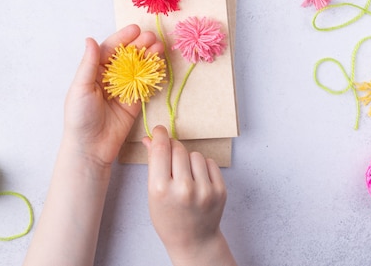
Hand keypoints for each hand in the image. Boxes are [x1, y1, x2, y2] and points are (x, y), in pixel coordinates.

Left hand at [63, 24, 162, 168]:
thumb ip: (88, 63)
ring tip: (159, 47)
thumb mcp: (81, 87)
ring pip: (138, 68)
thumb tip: (90, 39)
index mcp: (94, 71)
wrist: (91, 147)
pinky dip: (153, 74)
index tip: (135, 29)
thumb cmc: (79, 117)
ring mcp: (123, 89)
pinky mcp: (134, 102)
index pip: (110, 49)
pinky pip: (145, 85)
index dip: (123, 38)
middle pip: (127, 56)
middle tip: (152, 37)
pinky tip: (160, 65)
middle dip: (140, 45)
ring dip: (149, 57)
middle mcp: (109, 77)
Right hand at [143, 126, 236, 265]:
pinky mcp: (220, 190)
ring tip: (185, 177)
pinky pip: (209, 162)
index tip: (160, 130)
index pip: (161, 149)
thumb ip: (153, 163)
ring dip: (189, 160)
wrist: (193, 240)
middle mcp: (184, 189)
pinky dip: (202, 168)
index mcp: (161, 189)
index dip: (160, 135)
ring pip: (195, 154)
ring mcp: (204, 190)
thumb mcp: (153, 193)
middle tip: (171, 160)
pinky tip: (197, 181)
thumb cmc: (168, 217)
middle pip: (178, 148)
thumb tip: (150, 138)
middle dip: (172, 149)